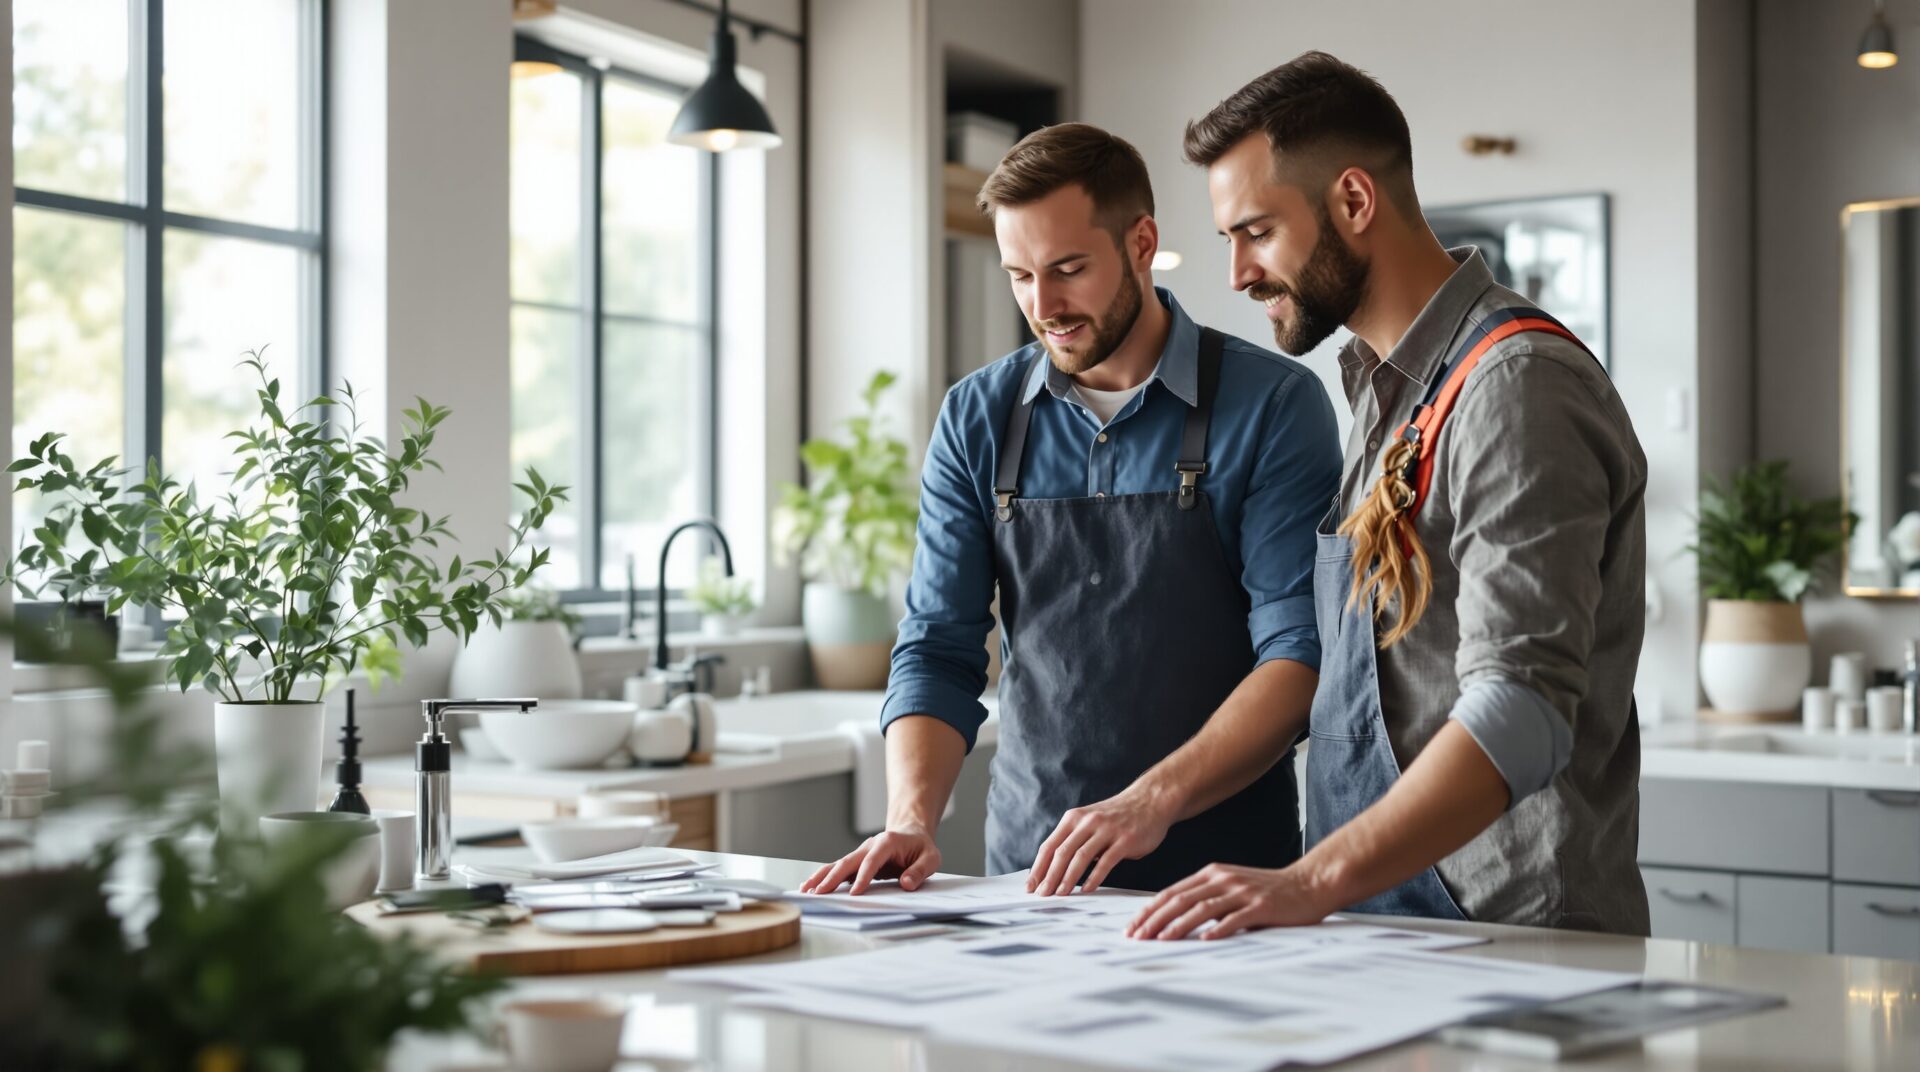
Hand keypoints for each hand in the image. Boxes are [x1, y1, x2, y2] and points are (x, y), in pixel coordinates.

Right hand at [799, 826, 941, 894]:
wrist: (911, 833)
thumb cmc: (921, 847)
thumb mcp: (930, 858)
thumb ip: (919, 871)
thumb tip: (906, 883)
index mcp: (887, 843)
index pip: (872, 861)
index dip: (863, 877)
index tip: (854, 893)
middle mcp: (869, 846)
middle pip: (848, 862)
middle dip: (833, 878)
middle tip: (820, 893)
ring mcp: (861, 853)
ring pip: (838, 865)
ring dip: (821, 877)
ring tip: (806, 890)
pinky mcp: (857, 862)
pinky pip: (838, 869)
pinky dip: (824, 877)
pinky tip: (810, 887)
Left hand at [1028, 789, 1175, 895]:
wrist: (1150, 801)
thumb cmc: (1117, 817)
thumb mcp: (1089, 821)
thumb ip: (1074, 840)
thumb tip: (1054, 869)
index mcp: (1074, 818)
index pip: (1049, 846)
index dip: (1038, 868)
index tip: (1030, 886)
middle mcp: (1087, 822)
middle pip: (1062, 853)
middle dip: (1049, 877)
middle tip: (1043, 895)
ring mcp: (1106, 830)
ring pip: (1080, 857)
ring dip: (1068, 878)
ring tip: (1060, 895)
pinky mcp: (1125, 840)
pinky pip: (1106, 861)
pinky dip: (1094, 877)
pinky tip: (1087, 889)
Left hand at [1125, 862, 1335, 939]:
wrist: (1308, 884)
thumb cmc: (1268, 891)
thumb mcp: (1232, 888)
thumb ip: (1208, 898)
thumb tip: (1175, 920)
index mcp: (1212, 874)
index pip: (1172, 892)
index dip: (1149, 910)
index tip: (1132, 927)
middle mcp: (1223, 879)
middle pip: (1180, 899)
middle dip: (1154, 919)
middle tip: (1136, 937)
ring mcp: (1242, 892)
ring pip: (1202, 908)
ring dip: (1178, 925)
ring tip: (1160, 940)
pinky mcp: (1261, 906)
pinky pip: (1235, 918)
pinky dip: (1218, 929)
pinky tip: (1204, 940)